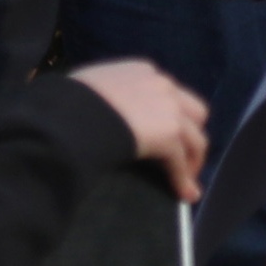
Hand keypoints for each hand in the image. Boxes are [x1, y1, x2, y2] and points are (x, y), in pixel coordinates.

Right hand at [74, 56, 215, 204]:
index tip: (164, 132)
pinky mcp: (169, 135)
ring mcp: (170, 109)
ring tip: (186, 181)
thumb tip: (97, 106)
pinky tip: (182, 194)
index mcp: (142, 71)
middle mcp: (163, 85)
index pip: (169, 92)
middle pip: (194, 112)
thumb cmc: (69, 100)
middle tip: (183, 156)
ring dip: (193, 161)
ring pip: (196, 139)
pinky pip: (181, 163)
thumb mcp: (90, 85)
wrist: (74, 113)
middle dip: (191, 135)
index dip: (170, 115)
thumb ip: (104, 93)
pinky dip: (183, 180)